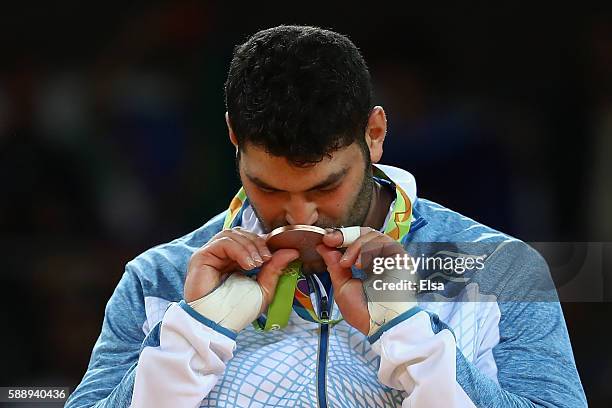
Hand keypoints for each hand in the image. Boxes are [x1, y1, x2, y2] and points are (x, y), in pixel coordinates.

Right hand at [184, 227, 298, 332]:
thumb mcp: (263, 289)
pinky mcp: (202, 256)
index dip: (265, 241)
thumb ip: (275, 269)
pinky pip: (223, 242)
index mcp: (236, 261)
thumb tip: (292, 251)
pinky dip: (240, 250)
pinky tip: (248, 265)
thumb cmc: (237, 312)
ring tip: (258, 264)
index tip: (280, 250)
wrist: (217, 325)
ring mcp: (212, 254)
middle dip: (259, 242)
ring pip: (233, 234)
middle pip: (242, 233)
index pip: (251, 239)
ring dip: (250, 246)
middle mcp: (222, 255)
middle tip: (268, 258)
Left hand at [316, 227, 417, 336]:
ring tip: (347, 264)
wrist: (380, 325)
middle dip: (344, 235)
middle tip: (331, 240)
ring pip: (373, 235)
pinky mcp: (400, 257)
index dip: (341, 237)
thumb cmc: (363, 312)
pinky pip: (384, 242)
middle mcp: (380, 258)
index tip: (325, 240)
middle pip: (364, 233)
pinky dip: (368, 249)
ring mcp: (391, 257)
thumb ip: (334, 266)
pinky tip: (360, 264)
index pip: (356, 242)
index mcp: (367, 265)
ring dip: (355, 245)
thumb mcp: (342, 287)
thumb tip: (322, 247)